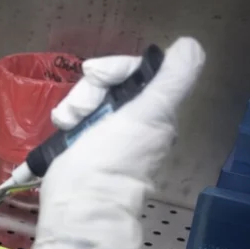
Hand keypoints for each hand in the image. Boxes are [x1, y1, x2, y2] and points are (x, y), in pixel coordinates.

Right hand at [36, 37, 204, 248]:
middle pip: (106, 85)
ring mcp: (102, 136)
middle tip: (76, 113)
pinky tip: (59, 130)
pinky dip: (63, 122)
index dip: (112, 68)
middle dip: (86, 92)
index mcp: (152, 114)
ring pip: (85, 101)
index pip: (133, 71)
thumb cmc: (110, 161)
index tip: (93, 74)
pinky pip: (71, 121)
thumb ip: (172, 80)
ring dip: (71, 107)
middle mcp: (130, 123)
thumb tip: (190, 44)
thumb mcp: (147, 116)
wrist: (77, 204)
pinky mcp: (78, 148)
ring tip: (65, 125)